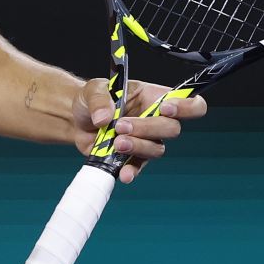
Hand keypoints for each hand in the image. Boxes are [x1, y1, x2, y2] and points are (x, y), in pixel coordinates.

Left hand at [71, 78, 208, 183]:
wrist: (76, 121)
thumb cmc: (92, 99)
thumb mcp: (93, 90)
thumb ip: (99, 99)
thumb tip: (105, 118)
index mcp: (153, 97)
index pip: (187, 101)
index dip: (185, 106)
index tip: (165, 108)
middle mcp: (155, 119)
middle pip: (172, 128)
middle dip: (148, 128)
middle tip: (120, 126)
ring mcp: (145, 140)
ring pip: (157, 148)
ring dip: (138, 147)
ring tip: (116, 143)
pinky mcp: (133, 157)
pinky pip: (139, 167)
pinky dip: (132, 170)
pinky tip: (123, 173)